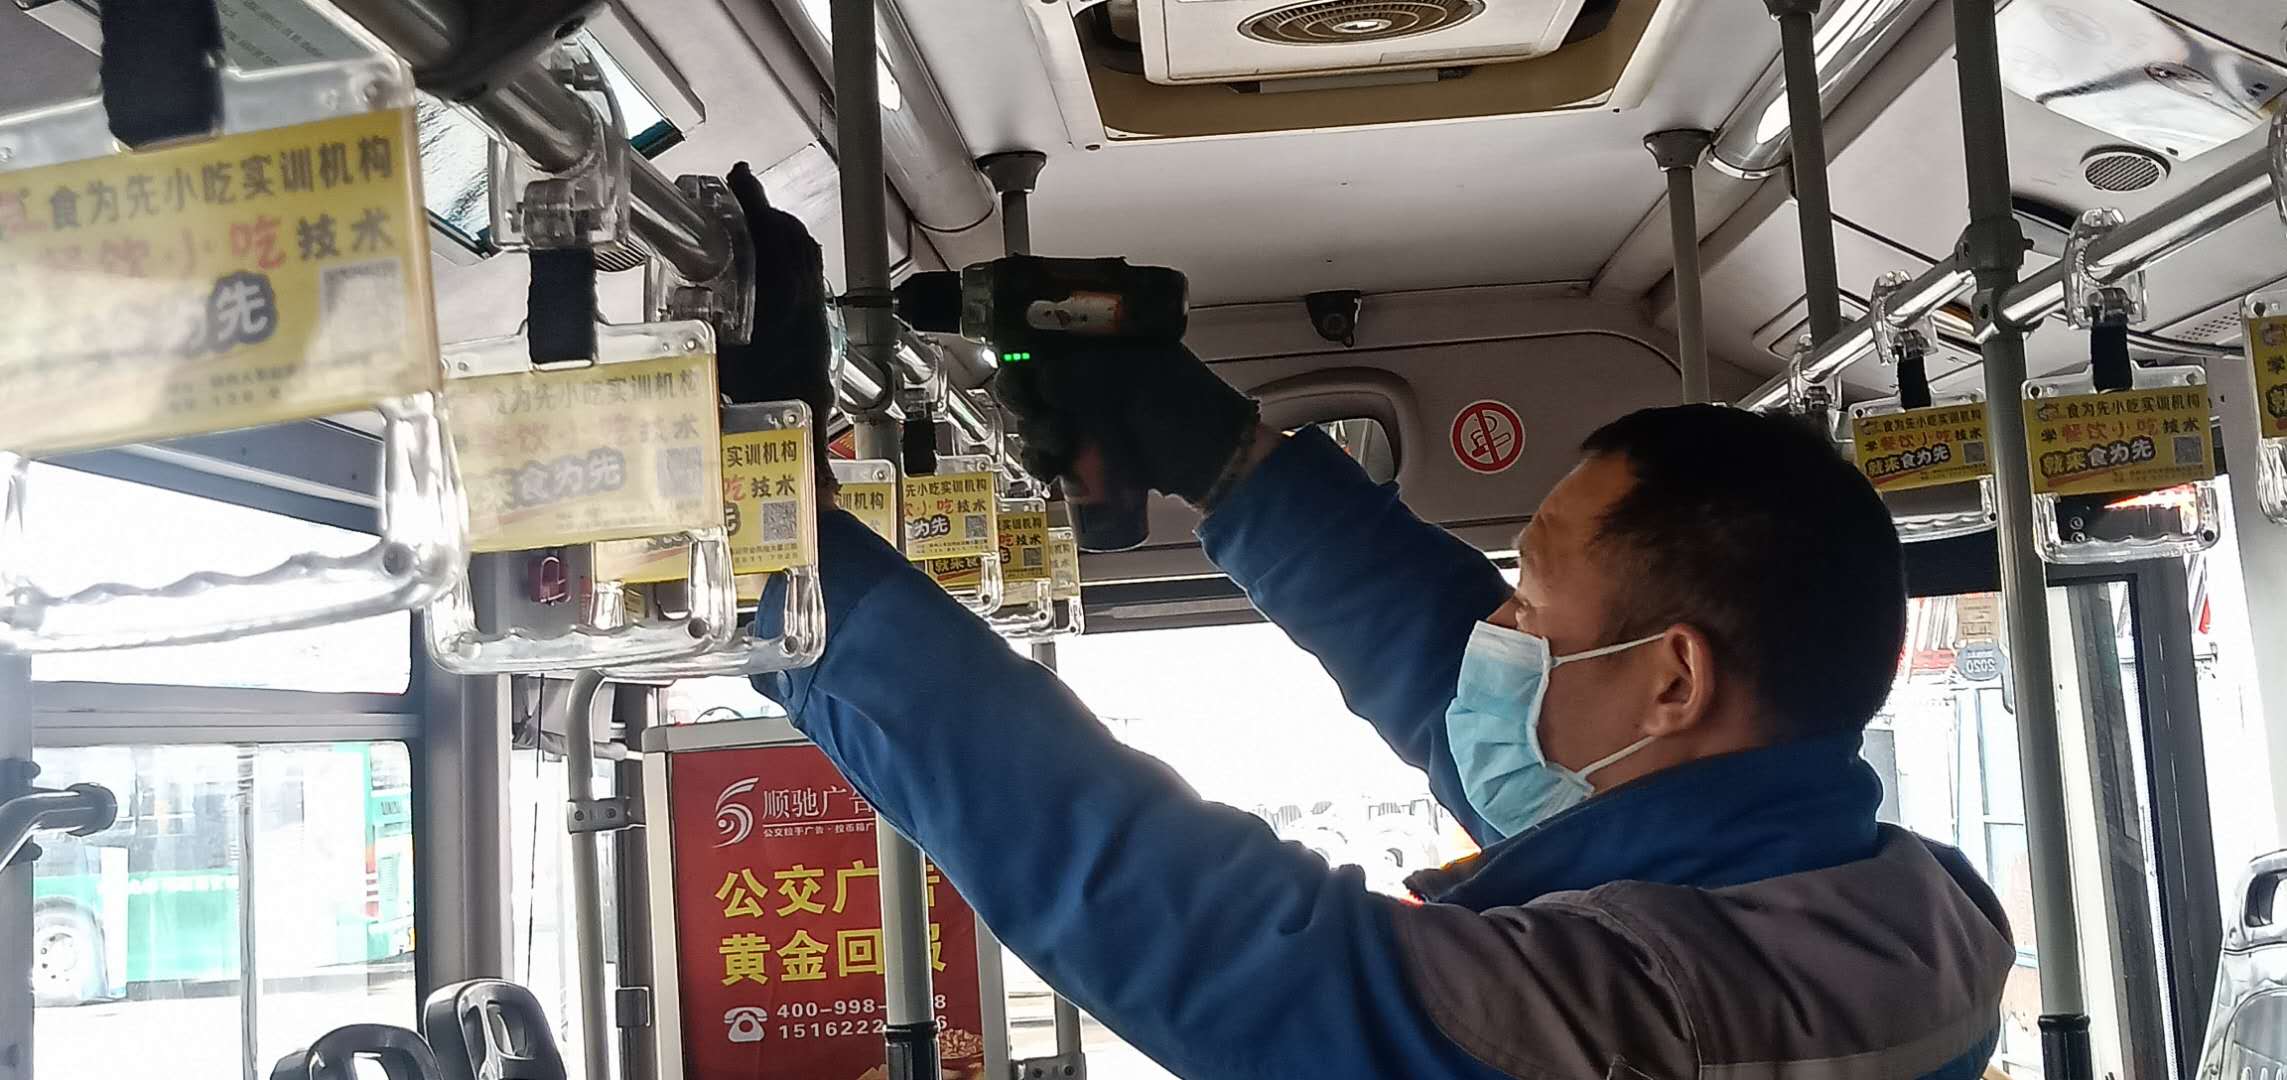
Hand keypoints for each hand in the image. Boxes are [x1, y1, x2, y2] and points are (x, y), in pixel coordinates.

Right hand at [719, 162, 835, 488]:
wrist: (802, 466)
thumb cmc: (755, 427)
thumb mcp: (715, 381)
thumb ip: (690, 351)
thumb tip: (651, 329)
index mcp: (783, 313)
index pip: (773, 244)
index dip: (756, 205)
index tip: (740, 177)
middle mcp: (809, 313)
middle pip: (799, 245)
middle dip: (772, 216)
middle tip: (743, 202)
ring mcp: (822, 326)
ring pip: (810, 265)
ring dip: (785, 241)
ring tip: (755, 231)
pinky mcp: (823, 341)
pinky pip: (812, 287)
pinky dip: (793, 268)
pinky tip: (768, 280)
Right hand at [993, 340, 1257, 505]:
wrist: (1216, 462)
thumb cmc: (1187, 407)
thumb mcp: (1141, 378)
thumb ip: (1088, 374)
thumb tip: (1040, 377)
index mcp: (1102, 347)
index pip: (1045, 341)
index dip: (1023, 354)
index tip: (1017, 369)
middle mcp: (1088, 379)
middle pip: (1033, 383)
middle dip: (1023, 397)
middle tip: (1031, 407)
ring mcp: (1087, 418)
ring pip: (1038, 421)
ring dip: (1034, 431)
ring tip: (1054, 441)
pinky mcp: (1088, 455)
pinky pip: (1052, 456)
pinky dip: (1042, 461)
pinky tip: (1047, 468)